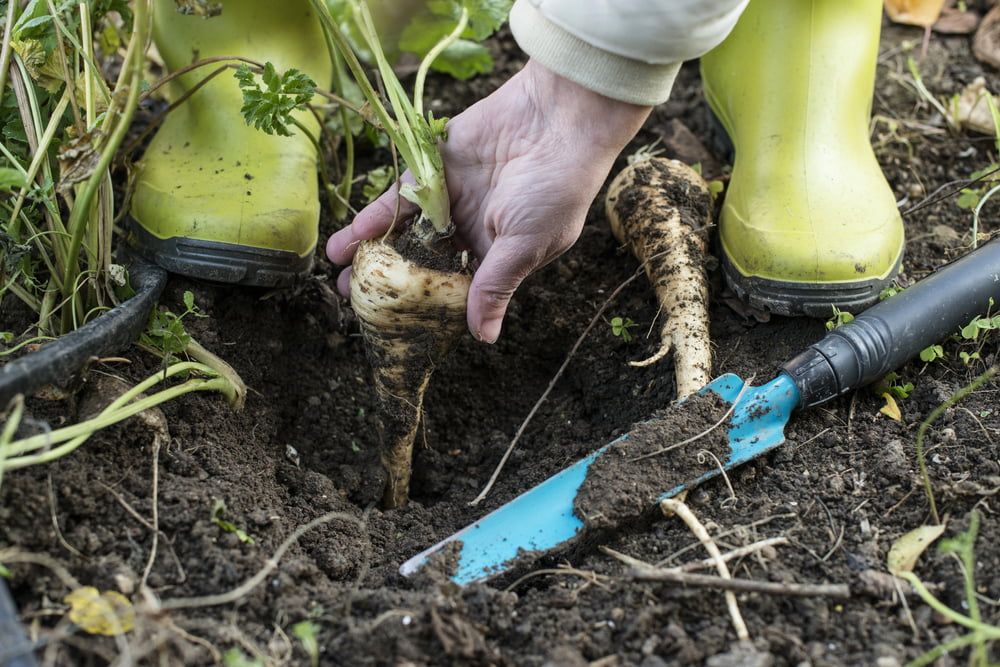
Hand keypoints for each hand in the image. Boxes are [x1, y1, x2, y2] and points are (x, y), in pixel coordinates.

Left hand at [327, 59, 650, 342]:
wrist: (557, 118)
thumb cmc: (554, 190)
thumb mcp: (524, 246)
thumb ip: (494, 287)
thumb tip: (484, 338)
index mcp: (498, 256)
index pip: (455, 290)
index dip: (426, 307)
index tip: (395, 327)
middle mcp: (471, 231)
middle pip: (422, 264)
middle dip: (390, 284)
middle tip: (356, 305)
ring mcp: (450, 200)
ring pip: (404, 234)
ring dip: (371, 254)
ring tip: (339, 278)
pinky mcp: (433, 169)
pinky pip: (398, 199)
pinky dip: (373, 219)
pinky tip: (346, 241)